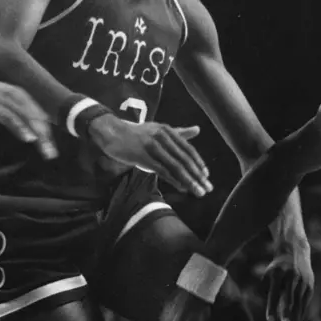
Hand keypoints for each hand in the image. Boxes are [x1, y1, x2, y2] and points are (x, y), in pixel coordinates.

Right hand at [0, 72, 56, 159]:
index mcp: (20, 96)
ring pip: (28, 119)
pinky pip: (11, 117)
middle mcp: (17, 96)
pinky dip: (21, 128)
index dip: (47, 133)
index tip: (51, 148)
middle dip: (46, 138)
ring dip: (38, 135)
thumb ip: (14, 118)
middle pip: (37, 119)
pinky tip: (28, 138)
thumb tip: (27, 133)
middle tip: (52, 154)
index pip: (39, 116)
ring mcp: (6, 100)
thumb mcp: (1, 107)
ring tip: (45, 150)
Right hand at [89, 115, 211, 196]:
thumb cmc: (137, 135)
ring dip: (189, 181)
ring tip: (198, 192)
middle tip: (208, 188)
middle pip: (184, 159)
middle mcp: (162, 136)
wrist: (112, 133)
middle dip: (198, 175)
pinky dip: (174, 180)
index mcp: (168, 131)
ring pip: (175, 166)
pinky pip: (162, 170)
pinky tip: (182, 188)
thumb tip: (198, 129)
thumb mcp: (159, 130)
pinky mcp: (142, 156)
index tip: (206, 176)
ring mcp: (152, 146)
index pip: (188, 149)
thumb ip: (179, 132)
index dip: (198, 163)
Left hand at [260, 221, 314, 320]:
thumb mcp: (269, 275)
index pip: (274, 293)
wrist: (295, 252)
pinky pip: (305, 302)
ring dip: (296, 316)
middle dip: (287, 311)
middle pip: (289, 297)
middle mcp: (291, 277)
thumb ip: (266, 290)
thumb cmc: (277, 269)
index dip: (272, 307)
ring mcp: (302, 281)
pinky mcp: (310, 286)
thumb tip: (270, 307)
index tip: (270, 320)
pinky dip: (301, 313)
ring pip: (299, 301)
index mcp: (278, 274)